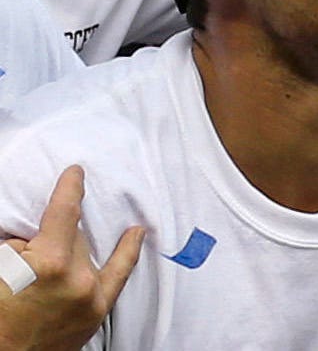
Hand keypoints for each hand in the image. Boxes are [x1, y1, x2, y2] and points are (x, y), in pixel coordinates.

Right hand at [0, 167, 142, 350]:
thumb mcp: (1, 268)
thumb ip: (22, 243)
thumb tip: (38, 231)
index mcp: (50, 263)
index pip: (65, 213)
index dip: (70, 188)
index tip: (77, 172)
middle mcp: (78, 278)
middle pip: (75, 236)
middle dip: (54, 238)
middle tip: (33, 254)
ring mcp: (92, 297)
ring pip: (88, 253)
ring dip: (75, 249)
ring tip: (62, 250)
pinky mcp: (98, 312)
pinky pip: (119, 274)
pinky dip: (128, 252)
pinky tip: (137, 233)